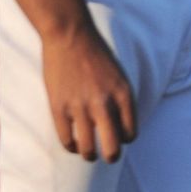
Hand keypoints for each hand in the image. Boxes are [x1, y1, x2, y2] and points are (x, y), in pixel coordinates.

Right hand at [8, 0, 136, 162]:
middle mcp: (104, 104)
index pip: (131, 134)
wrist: (70, 34)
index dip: (125, 139)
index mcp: (124, 95)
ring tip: (88, 154)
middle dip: (112, 156)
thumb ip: (121, 101)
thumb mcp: (119, 76)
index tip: (119, 136)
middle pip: (113, 148)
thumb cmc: (96, 54)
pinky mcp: (59, 107)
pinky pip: (67, 140)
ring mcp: (80, 107)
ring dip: (89, 155)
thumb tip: (120, 128)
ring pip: (88, 149)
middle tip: (108, 156)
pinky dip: (72, 147)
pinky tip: (73, 144)